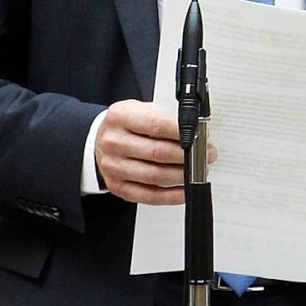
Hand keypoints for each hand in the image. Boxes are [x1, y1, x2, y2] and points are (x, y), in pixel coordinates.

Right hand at [93, 99, 212, 204]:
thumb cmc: (126, 125)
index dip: (182, 132)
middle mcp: (114, 142)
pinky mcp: (118, 187)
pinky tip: (185, 189)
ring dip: (182, 175)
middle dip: (187, 155)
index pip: (156, 125)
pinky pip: (150, 196)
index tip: (199, 136)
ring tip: (198, 170)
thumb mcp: (140, 109)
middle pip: (157, 152)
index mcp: (120, 117)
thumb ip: (165, 118)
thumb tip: (196, 131)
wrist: (99, 140)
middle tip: (206, 154)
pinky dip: (172, 195)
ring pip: (155, 176)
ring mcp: (114, 167)